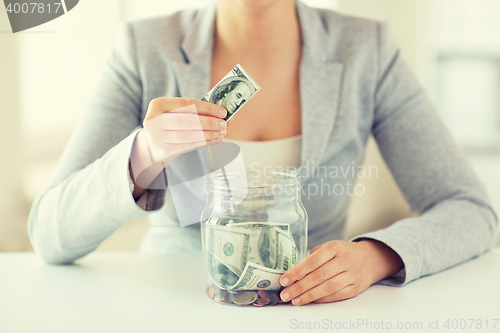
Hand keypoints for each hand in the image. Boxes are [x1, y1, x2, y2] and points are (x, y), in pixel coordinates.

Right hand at [129, 98, 228, 197]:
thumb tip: (224, 115)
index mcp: (158, 104)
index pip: (187, 105)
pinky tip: (215, 140)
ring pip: (189, 135)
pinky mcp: (163, 150)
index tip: (223, 111)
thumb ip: (197, 111)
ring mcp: (157, 137)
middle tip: (224, 124)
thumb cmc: (169, 124)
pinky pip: (188, 146)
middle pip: (188, 120)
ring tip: (221, 132)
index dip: (207, 108)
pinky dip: (204, 143)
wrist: (152, 143)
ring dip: (209, 134)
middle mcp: (154, 120)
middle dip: (209, 122)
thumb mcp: (177, 113)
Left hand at [279, 239, 403, 305]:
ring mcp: (352, 275)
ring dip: (308, 296)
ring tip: (295, 300)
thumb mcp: (330, 246)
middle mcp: (344, 260)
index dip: (297, 272)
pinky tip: (310, 300)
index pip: (312, 261)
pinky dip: (321, 299)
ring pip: (327, 288)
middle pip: (318, 276)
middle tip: (285, 294)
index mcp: (334, 247)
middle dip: (299, 287)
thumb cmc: (344, 252)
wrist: (371, 258)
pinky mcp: (355, 288)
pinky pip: (336, 296)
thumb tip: (294, 272)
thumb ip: (313, 256)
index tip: (284, 280)